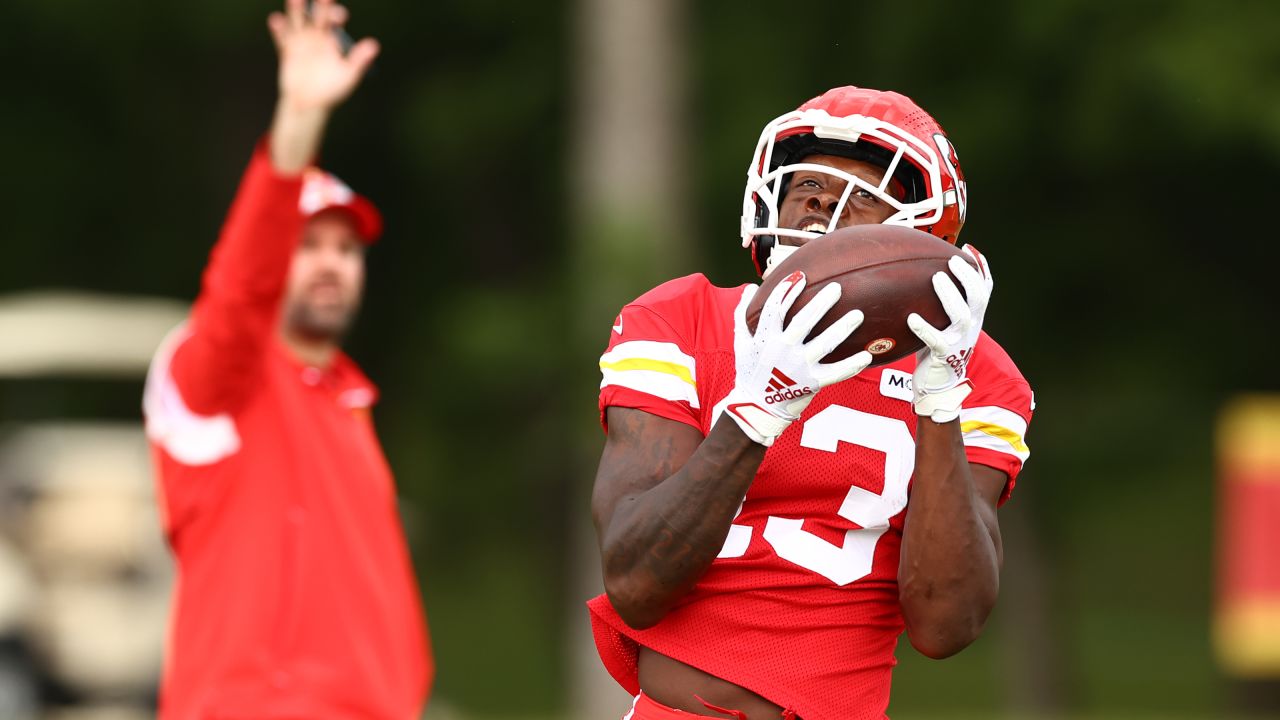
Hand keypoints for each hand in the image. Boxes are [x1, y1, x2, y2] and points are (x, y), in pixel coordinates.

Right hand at [268, 0, 378, 113]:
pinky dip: (279, 30)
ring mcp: (300, 43)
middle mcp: (316, 37)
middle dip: (321, 6)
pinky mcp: (287, 52)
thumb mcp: (349, 75)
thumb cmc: (332, 90)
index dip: (336, 16)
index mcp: (332, 40)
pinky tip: (276, 19)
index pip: (335, 22)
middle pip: (318, 17)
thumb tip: (374, 45)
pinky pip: (282, 39)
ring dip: (296, 11)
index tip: (339, 15)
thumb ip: (360, 60)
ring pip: (298, 22)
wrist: (310, 104)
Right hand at [722, 272, 872, 445]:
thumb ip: (742, 314)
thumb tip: (749, 287)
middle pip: (804, 322)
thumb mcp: (741, 342)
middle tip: (836, 288)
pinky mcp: (812, 383)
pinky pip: (836, 373)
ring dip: (842, 328)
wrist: (756, 407)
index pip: (776, 309)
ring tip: (857, 314)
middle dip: (821, 303)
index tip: (801, 276)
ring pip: (824, 344)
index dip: (787, 291)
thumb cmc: (749, 371)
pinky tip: (867, 356)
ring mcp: (799, 368)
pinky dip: (852, 366)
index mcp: (766, 338)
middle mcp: (783, 351)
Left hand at [907, 245, 992, 422]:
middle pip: (979, 297)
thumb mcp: (942, 325)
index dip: (981, 269)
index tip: (968, 249)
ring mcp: (959, 342)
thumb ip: (939, 306)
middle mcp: (970, 328)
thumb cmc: (935, 352)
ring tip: (937, 278)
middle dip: (968, 276)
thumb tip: (920, 278)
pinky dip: (924, 329)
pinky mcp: (944, 356)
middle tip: (952, 260)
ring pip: (962, 315)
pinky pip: (936, 340)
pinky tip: (911, 318)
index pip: (984, 289)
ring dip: (950, 295)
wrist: (937, 386)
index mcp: (972, 318)